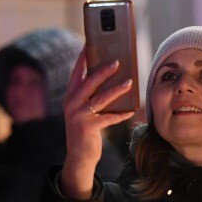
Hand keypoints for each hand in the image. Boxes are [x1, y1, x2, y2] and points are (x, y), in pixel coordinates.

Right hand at [61, 50, 134, 198]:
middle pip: (89, 82)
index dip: (82, 60)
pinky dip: (121, 114)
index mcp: (70, 96)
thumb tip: (111, 81)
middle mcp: (71, 104)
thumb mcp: (84, 111)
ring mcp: (78, 115)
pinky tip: (132, 111)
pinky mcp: (88, 127)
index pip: (76, 74)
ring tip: (129, 82)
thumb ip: (91, 97)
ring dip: (117, 90)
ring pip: (101, 98)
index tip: (88, 45)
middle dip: (103, 71)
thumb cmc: (86, 130)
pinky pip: (109, 117)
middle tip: (117, 61)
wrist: (79, 155)